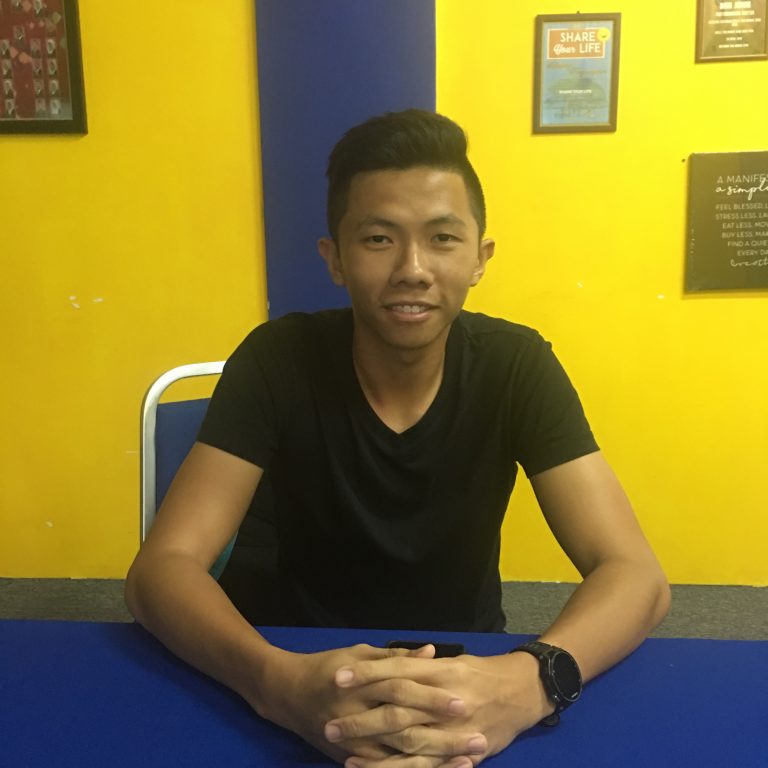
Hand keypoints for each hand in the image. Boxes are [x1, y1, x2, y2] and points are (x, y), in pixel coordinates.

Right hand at [248, 642, 474, 764]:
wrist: (288, 694)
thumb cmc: (328, 667)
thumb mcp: (360, 654)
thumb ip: (397, 657)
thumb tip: (432, 652)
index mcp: (361, 683)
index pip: (402, 691)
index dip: (432, 697)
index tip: (463, 701)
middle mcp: (357, 714)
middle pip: (405, 727)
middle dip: (442, 734)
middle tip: (478, 736)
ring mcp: (354, 743)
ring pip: (399, 756)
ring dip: (436, 759)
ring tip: (468, 760)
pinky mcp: (351, 760)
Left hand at [324, 651, 553, 766]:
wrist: (524, 692)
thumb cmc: (482, 672)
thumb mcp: (452, 661)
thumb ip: (421, 664)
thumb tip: (389, 662)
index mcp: (442, 672)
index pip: (397, 670)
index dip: (367, 674)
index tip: (338, 677)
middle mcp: (447, 701)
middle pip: (397, 710)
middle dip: (362, 719)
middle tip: (330, 724)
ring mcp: (455, 731)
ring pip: (409, 744)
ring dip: (374, 751)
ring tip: (343, 753)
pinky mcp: (464, 755)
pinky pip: (427, 766)